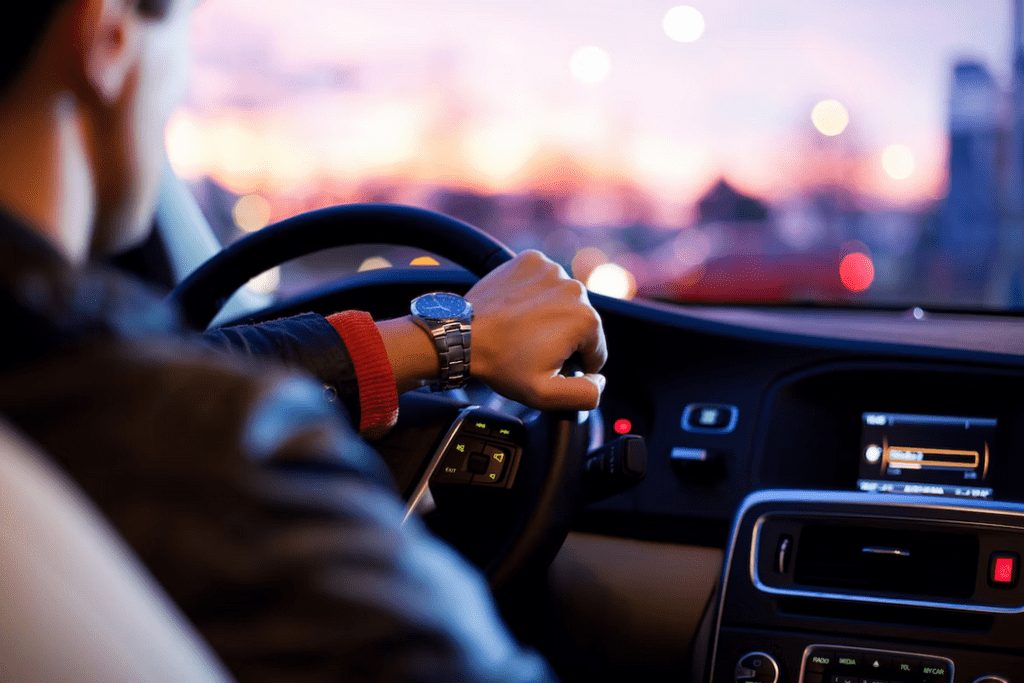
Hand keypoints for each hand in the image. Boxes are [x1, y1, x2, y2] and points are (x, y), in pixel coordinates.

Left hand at [466, 250, 606, 410]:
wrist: (463, 335)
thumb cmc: (501, 363)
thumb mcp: (546, 394)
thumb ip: (585, 394)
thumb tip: (600, 380)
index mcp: (585, 319)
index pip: (596, 350)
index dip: (574, 364)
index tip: (547, 363)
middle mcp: (574, 288)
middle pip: (581, 323)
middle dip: (562, 338)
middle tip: (531, 348)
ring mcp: (552, 270)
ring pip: (563, 301)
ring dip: (550, 314)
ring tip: (523, 329)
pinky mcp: (531, 260)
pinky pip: (544, 281)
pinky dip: (536, 293)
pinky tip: (518, 309)